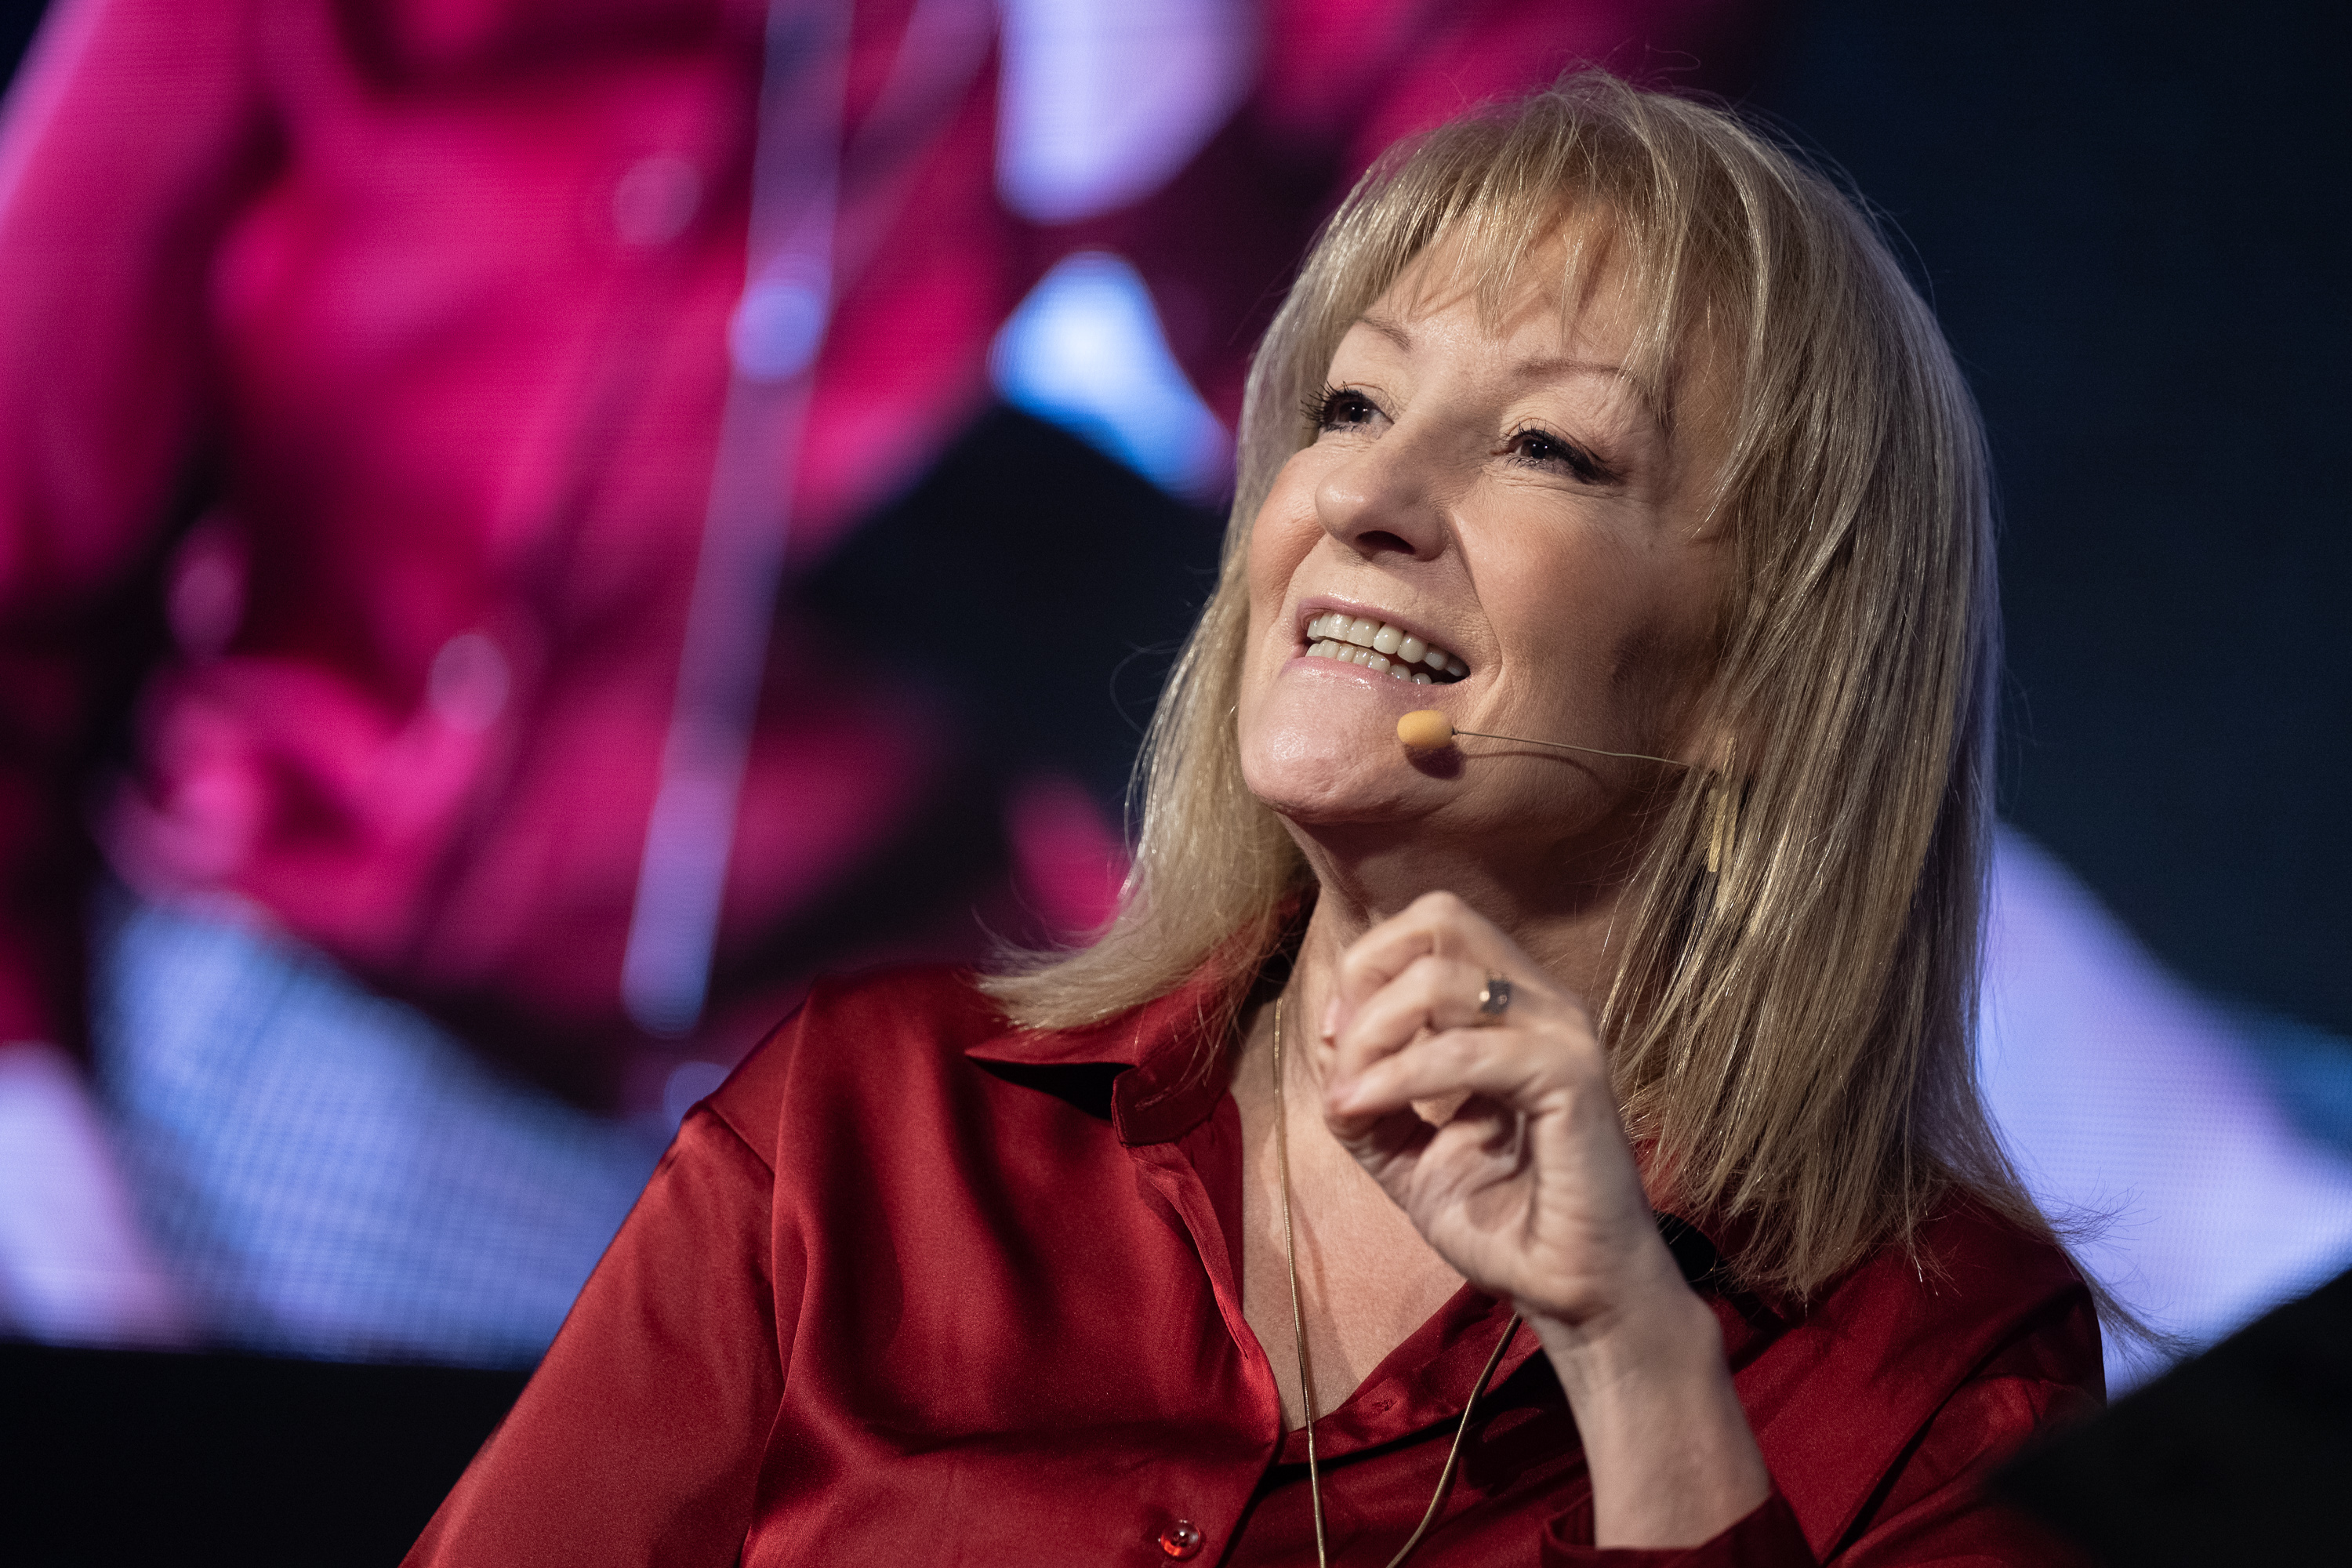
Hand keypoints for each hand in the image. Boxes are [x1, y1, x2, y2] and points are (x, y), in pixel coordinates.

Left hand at [1318, 892, 1770, 1546]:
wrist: (1572, 1295)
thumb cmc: (1503, 1222)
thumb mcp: (1405, 1150)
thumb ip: (1365, 1094)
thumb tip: (1326, 1045)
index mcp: (1511, 1009)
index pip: (1434, 924)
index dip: (1368, 965)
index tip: (1335, 1040)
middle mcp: (1542, 1004)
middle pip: (1440, 918)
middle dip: (1367, 976)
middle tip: (1342, 1054)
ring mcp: (1563, 1034)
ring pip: (1441, 979)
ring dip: (1373, 1034)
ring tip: (1350, 1097)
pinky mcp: (1573, 1077)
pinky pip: (1464, 1051)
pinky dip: (1398, 1075)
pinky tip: (1362, 1109)